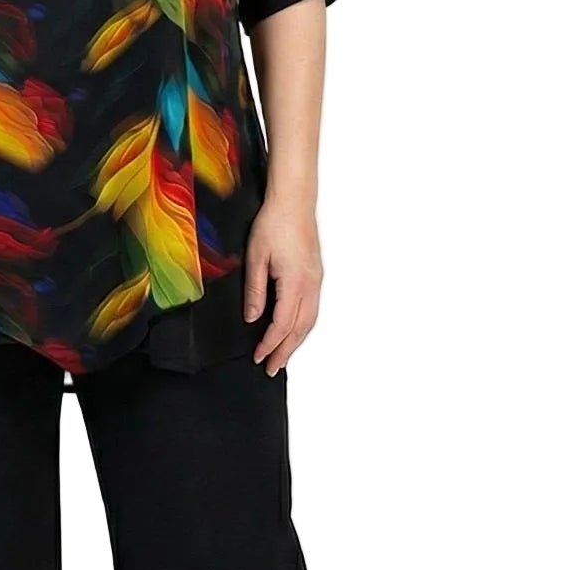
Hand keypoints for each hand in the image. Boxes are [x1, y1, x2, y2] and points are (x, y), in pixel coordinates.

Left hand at [242, 194, 322, 375]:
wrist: (294, 201)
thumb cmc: (274, 223)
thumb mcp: (255, 258)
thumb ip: (255, 291)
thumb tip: (252, 318)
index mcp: (295, 283)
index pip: (282, 324)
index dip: (269, 344)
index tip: (258, 357)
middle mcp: (310, 285)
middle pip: (300, 329)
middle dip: (286, 352)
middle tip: (273, 368)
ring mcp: (316, 280)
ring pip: (310, 321)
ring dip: (296, 342)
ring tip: (283, 356)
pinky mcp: (316, 274)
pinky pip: (313, 309)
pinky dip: (303, 326)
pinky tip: (294, 330)